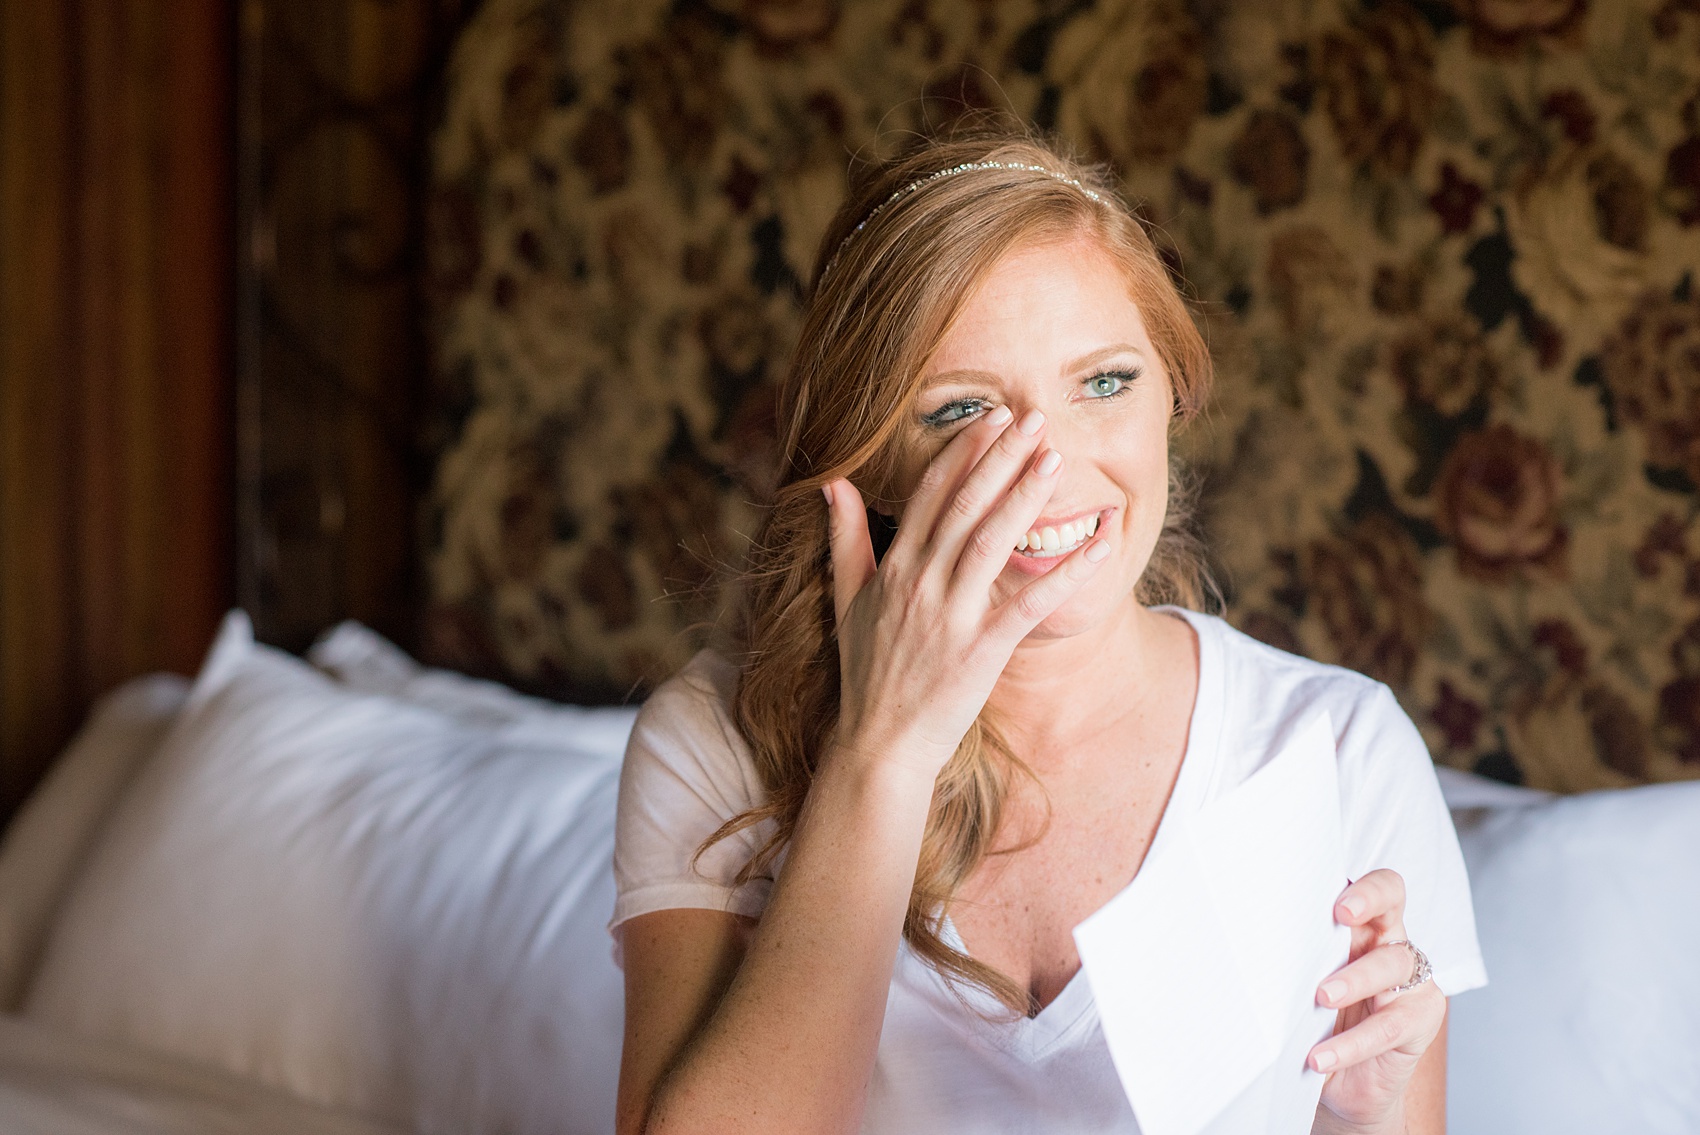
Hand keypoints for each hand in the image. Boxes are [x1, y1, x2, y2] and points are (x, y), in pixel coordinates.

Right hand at [821, 406, 1109, 778]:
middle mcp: (920, 584)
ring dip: (1024, 497)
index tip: (990, 418)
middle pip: (964, 507)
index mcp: (893, 568)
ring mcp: (950, 617)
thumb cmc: (867, 672)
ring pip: (990, 542)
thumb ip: (844, 538)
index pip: (929, 495)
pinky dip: (1065, 572)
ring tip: (1055, 458)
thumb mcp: (846, 599)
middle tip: (1033, 418)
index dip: (961, 453)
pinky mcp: (981, 651)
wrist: (881, 743)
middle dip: (999, 458)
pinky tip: (1099, 545)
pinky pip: (1029, 603)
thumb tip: (834, 483)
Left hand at [1310, 870, 1445, 1132]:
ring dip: (1354, 979)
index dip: (1365, 887)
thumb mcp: (1301, 983)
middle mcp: (1390, 946)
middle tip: (1339, 917)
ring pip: (1390, 966)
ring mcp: (1410, 984)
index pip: (1377, 888)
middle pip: (1392, 908)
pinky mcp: (1418, 1024)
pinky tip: (1321, 1056)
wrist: (1339, 1084)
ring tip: (1321, 998)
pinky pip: (1388, 1028)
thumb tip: (1245, 932)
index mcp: (1362, 928)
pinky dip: (1351, 1043)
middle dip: (1368, 902)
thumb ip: (1295, 957)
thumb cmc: (1315, 1022)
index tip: (1337, 898)